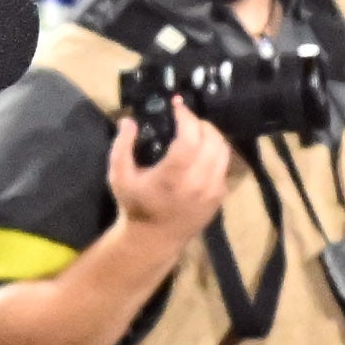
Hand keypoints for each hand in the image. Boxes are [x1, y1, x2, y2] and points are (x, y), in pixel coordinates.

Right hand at [110, 96, 236, 247]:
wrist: (154, 238)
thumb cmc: (135, 205)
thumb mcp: (119, 176)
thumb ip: (122, 146)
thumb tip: (128, 120)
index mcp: (173, 177)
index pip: (190, 138)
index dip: (186, 117)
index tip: (178, 106)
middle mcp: (198, 183)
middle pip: (212, 140)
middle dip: (200, 123)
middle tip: (186, 118)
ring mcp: (213, 190)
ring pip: (223, 151)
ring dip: (211, 135)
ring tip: (196, 131)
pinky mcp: (220, 196)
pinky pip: (225, 165)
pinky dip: (216, 152)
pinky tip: (202, 151)